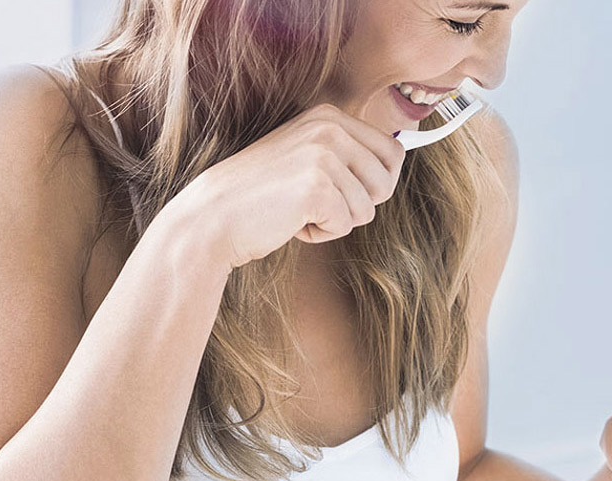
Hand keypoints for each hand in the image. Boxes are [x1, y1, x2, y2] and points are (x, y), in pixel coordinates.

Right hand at [158, 103, 405, 269]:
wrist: (213, 216)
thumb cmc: (264, 195)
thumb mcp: (309, 157)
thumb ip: (349, 153)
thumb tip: (398, 161)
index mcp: (330, 116)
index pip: (394, 153)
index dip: (375, 183)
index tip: (340, 189)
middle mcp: (329, 128)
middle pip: (387, 182)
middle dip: (358, 204)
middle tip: (317, 202)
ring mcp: (323, 155)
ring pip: (368, 209)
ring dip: (336, 221)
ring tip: (298, 208)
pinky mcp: (317, 187)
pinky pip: (347, 225)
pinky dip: (321, 233)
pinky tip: (291, 221)